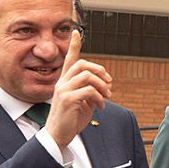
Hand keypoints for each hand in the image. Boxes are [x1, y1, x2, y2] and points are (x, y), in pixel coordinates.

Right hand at [43, 31, 110, 149]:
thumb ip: (90, 90)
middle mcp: (62, 83)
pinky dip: (99, 97)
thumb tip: (105, 86)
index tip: (76, 32)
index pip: (69, 59)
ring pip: (87, 76)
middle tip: (109, 82)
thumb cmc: (71, 119)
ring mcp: (63, 90)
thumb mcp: (82, 102)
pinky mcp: (67, 100)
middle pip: (82, 64)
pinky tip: (100, 107)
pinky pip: (89, 91)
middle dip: (100, 70)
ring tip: (107, 96)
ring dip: (102, 85)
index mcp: (65, 81)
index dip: (73, 45)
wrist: (59, 135)